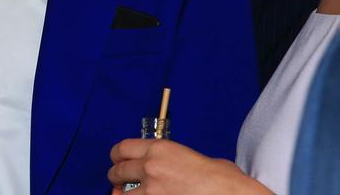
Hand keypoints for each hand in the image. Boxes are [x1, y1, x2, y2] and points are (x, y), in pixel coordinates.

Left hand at [107, 138, 269, 194]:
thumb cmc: (222, 180)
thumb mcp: (194, 158)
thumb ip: (174, 159)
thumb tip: (169, 167)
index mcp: (160, 149)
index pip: (122, 148)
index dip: (118, 155)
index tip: (118, 160)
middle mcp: (150, 168)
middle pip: (117, 171)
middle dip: (117, 177)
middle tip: (120, 181)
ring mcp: (151, 191)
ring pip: (121, 194)